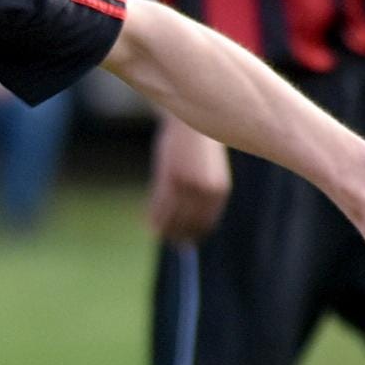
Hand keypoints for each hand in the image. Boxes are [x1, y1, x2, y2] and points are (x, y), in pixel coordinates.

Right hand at [149, 116, 230, 242]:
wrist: (188, 123)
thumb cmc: (196, 147)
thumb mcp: (203, 172)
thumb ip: (199, 194)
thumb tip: (187, 219)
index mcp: (218, 192)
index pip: (205, 224)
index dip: (192, 235)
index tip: (181, 240)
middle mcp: (205, 192)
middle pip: (189, 225)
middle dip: (176, 235)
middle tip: (164, 238)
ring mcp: (187, 185)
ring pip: (172, 217)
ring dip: (162, 227)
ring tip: (153, 230)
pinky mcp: (170, 178)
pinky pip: (159, 205)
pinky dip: (152, 215)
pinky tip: (146, 219)